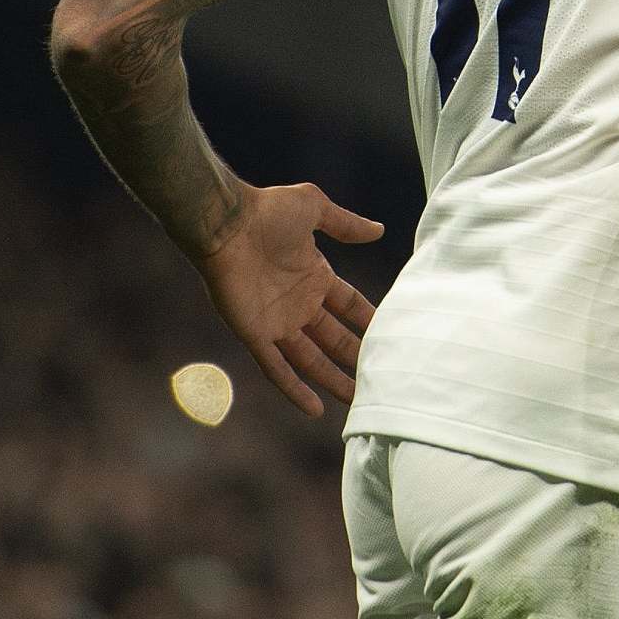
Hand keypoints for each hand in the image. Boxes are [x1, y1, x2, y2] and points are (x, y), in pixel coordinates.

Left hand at [195, 181, 384, 417]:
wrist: (226, 223)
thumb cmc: (267, 210)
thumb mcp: (314, 208)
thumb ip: (346, 224)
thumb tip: (379, 230)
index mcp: (314, 276)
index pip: (349, 305)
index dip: (368, 321)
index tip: (392, 337)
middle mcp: (298, 303)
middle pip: (334, 338)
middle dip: (356, 358)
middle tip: (382, 378)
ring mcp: (276, 322)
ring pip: (310, 360)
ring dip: (332, 380)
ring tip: (357, 401)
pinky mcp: (254, 334)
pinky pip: (276, 368)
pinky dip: (294, 389)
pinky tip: (315, 410)